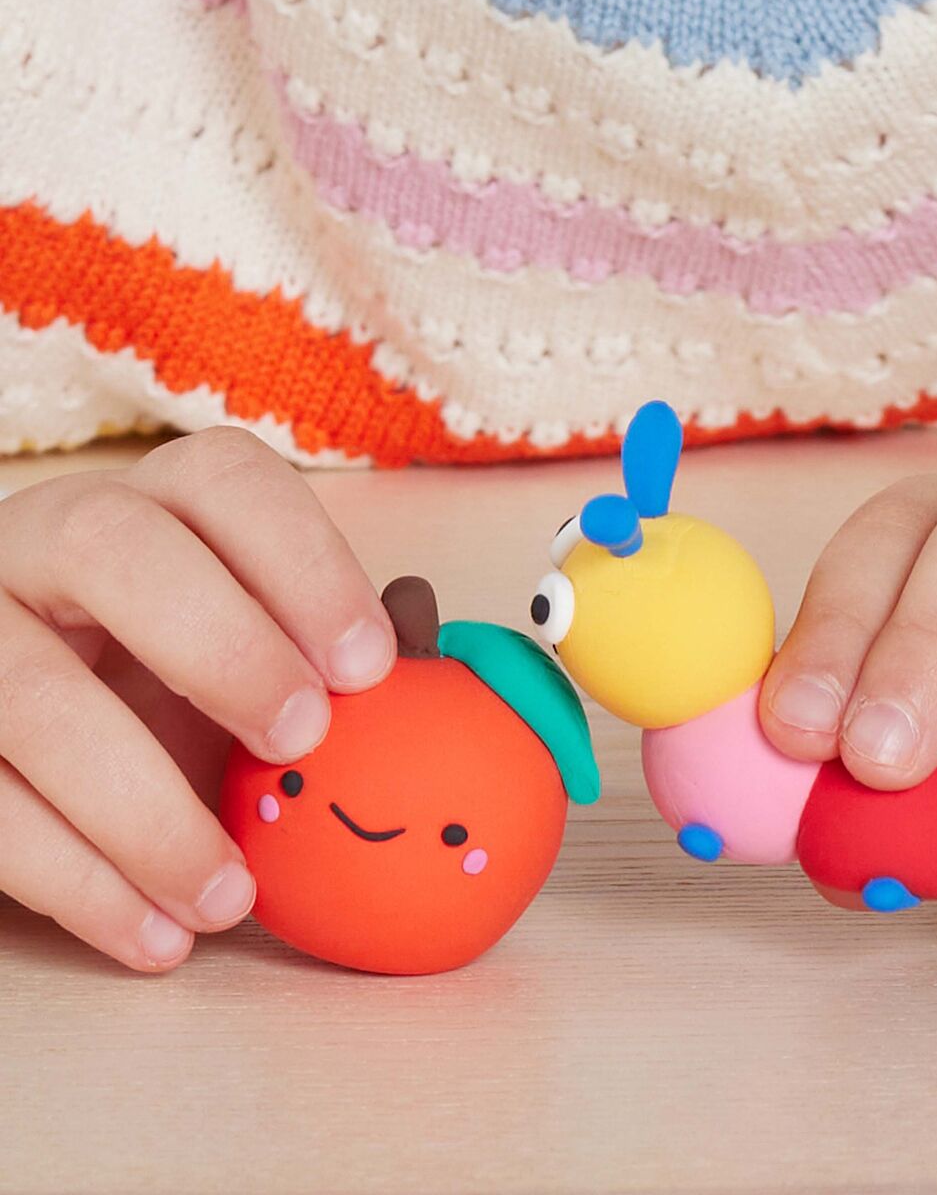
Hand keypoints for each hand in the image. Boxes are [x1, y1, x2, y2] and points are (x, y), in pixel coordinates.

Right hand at [0, 428, 393, 970]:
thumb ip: (336, 650)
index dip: (303, 561)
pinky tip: (158, 935)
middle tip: (303, 738)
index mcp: (155, 505)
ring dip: (143, 812)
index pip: (223, 479)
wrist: (35, 749)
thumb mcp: (253, 657)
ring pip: (27, 696)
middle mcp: (47, 540)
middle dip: (218, 644)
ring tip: (231, 899)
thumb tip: (419, 636)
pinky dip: (76, 884)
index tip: (369, 664)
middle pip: (108, 545)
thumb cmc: (173, 685)